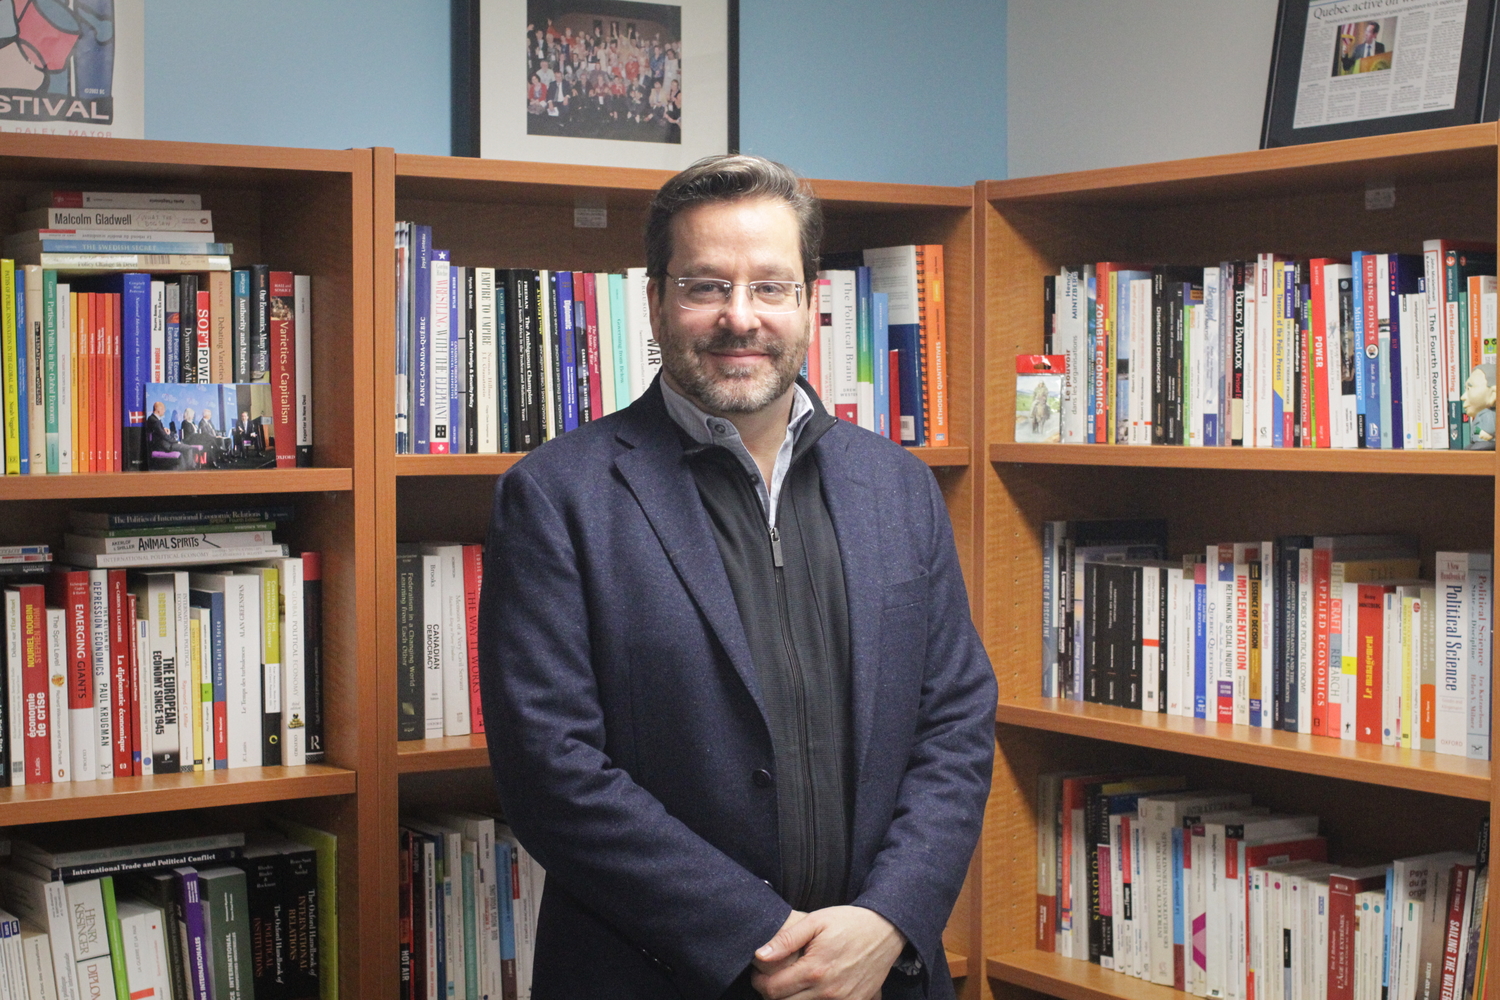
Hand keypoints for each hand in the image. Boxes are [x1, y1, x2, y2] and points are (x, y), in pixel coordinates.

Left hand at [750, 905, 905, 999]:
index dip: (759, 983)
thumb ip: (786, 939)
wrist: (885, 931)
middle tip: (772, 980)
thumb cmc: (848, 923)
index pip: (773, 989)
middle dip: (773, 994)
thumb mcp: (815, 921)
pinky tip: (810, 992)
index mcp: (814, 970)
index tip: (758, 974)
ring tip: (791, 985)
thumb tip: (760, 955)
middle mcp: (828, 991)